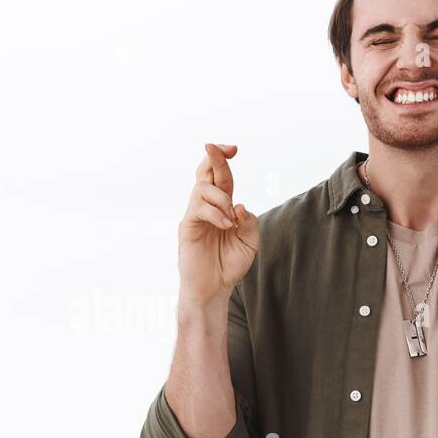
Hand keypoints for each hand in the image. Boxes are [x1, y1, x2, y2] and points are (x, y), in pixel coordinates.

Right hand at [178, 143, 259, 305]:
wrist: (213, 289)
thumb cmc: (229, 266)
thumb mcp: (250, 242)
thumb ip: (249, 221)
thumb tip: (238, 204)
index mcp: (222, 207)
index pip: (221, 176)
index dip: (224, 159)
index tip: (234, 148)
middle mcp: (206, 207)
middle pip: (206, 172)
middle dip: (215, 157)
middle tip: (223, 148)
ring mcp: (195, 215)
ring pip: (203, 188)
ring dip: (221, 198)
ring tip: (230, 220)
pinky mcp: (187, 227)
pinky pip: (199, 208)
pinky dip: (215, 213)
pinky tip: (226, 226)